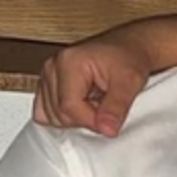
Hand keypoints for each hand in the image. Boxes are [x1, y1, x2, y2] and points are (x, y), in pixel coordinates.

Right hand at [32, 34, 150, 136]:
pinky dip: (65, 116)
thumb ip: (117, 107)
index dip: (91, 120)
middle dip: (85, 118)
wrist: (129, 46)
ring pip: (51, 116)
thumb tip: (106, 130)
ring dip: (76, 117)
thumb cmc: (130, 57)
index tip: (110, 121)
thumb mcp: (131, 81)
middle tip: (106, 105)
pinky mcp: (47, 84)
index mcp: (69, 62)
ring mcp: (47, 75)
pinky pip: (45, 112)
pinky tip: (83, 105)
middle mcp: (52, 67)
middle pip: (59, 113)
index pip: (69, 107)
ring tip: (96, 102)